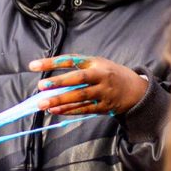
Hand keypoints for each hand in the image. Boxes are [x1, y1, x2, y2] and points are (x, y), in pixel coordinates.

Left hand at [29, 54, 146, 116]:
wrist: (137, 90)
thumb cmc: (111, 75)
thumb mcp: (99, 64)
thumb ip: (79, 67)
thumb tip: (53, 76)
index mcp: (96, 62)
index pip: (71, 59)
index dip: (51, 62)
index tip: (33, 66)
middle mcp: (101, 76)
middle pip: (78, 78)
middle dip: (59, 82)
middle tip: (41, 86)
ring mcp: (103, 92)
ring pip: (80, 96)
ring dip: (61, 100)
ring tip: (43, 104)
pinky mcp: (104, 106)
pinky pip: (85, 109)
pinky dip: (69, 110)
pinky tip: (55, 111)